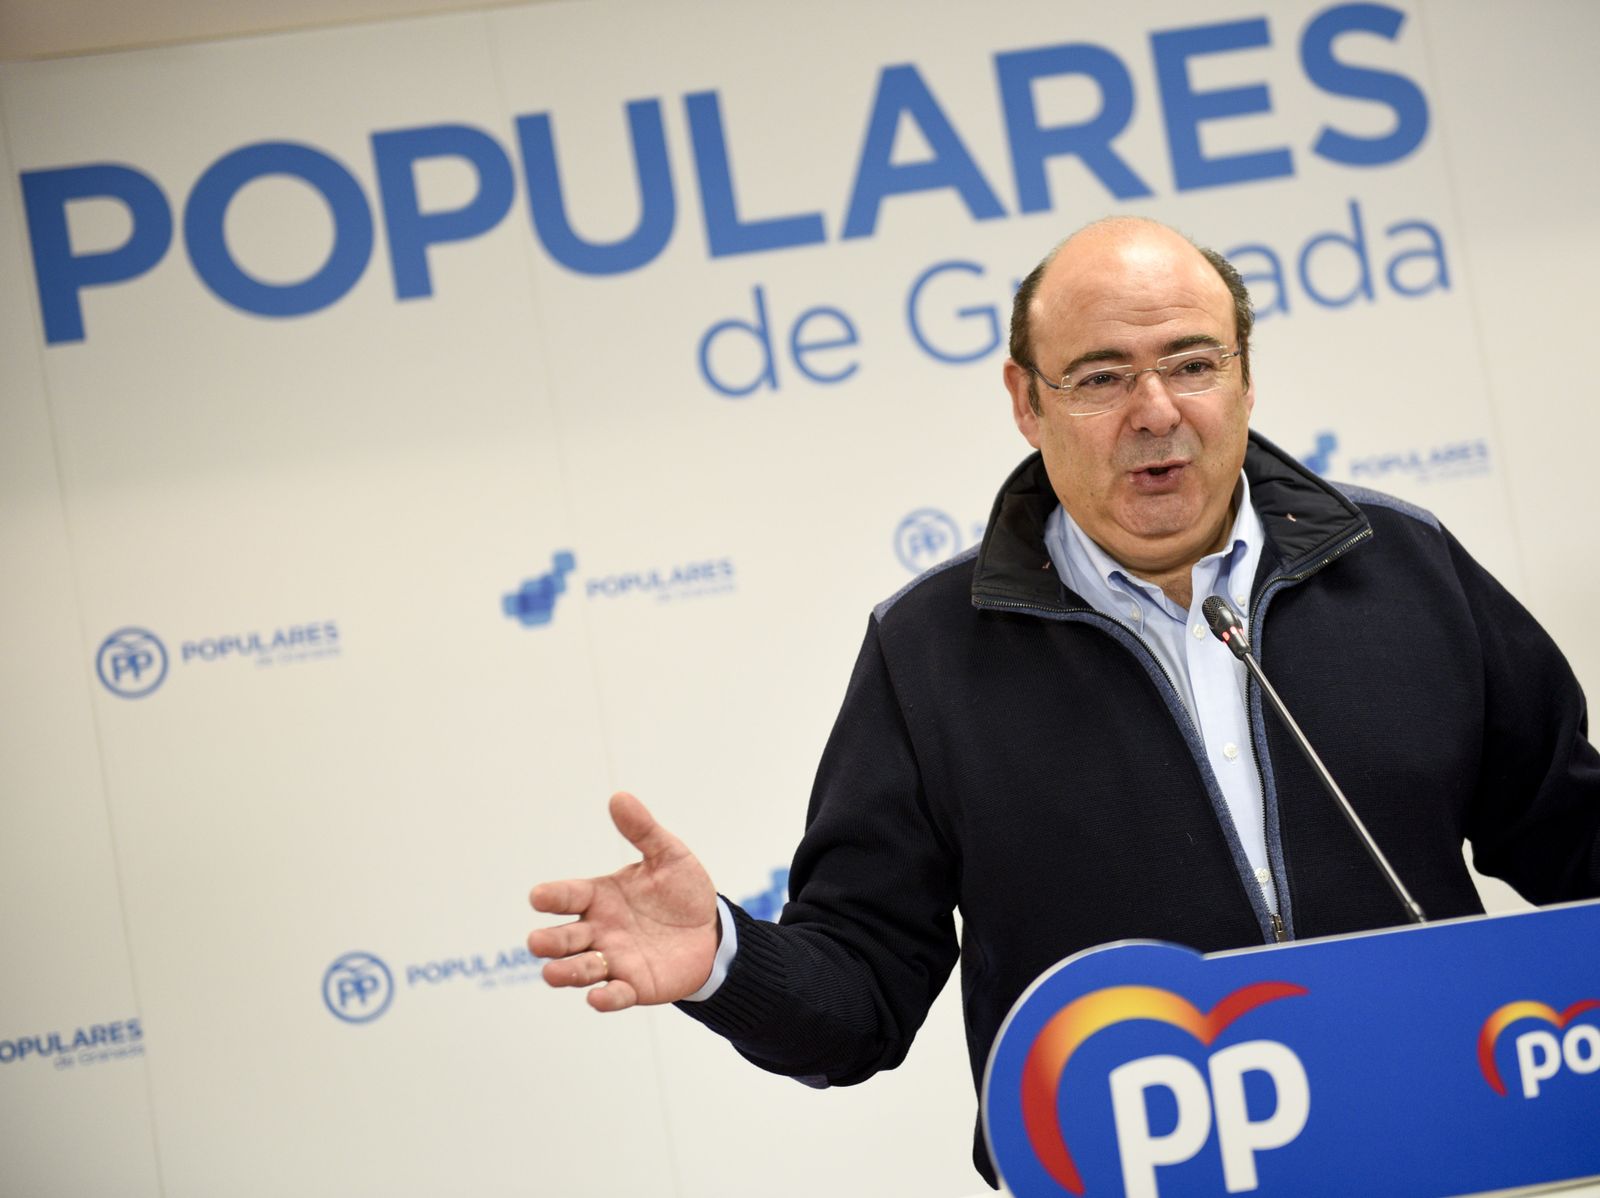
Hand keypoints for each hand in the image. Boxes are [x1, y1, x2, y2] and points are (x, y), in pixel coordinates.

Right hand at [528, 791, 718, 1011]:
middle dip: (548, 941)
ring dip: (565, 972)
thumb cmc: (681, 892)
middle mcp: (599, 930)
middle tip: (537, 941)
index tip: (538, 896)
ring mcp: (613, 960)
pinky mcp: (634, 986)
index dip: (552, 896)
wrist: (711, 930)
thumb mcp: (668, 856)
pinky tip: (598, 998)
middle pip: (564, 938)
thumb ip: (642, 831)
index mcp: (600, 897)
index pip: (569, 895)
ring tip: (552, 972)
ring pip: (580, 969)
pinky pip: (614, 995)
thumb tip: (619, 797)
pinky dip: (604, 998)